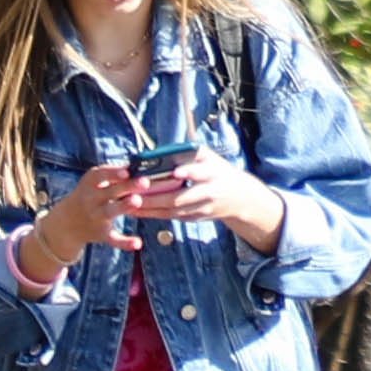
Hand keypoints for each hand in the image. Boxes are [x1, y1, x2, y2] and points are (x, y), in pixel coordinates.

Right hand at [12, 158, 138, 287]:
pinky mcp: (102, 234)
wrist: (67, 224)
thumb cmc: (89, 196)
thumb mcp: (93, 182)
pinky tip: (137, 243)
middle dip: (126, 186)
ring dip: (123, 207)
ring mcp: (96, 217)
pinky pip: (113, 239)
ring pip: (110, 212)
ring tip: (137, 201)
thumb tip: (138, 164)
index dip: (113, 173)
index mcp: (89, 184)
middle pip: (109, 192)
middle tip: (144, 182)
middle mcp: (91, 200)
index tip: (127, 171)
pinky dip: (124, 243)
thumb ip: (113, 175)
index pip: (100, 175)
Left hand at [120, 155, 287, 248]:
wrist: (239, 198)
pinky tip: (138, 211)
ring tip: (130, 203)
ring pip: (173, 211)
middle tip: (134, 193)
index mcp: (213, 173)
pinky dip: (154, 215)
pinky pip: (172, 217)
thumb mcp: (211, 158)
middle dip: (156, 197)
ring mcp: (202, 209)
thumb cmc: (218, 172)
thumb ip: (190, 153)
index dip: (189, 172)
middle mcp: (208, 193)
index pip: (200, 173)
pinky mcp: (196, 218)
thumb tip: (163, 152)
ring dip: (150, 209)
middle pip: (180, 198)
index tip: (174, 172)